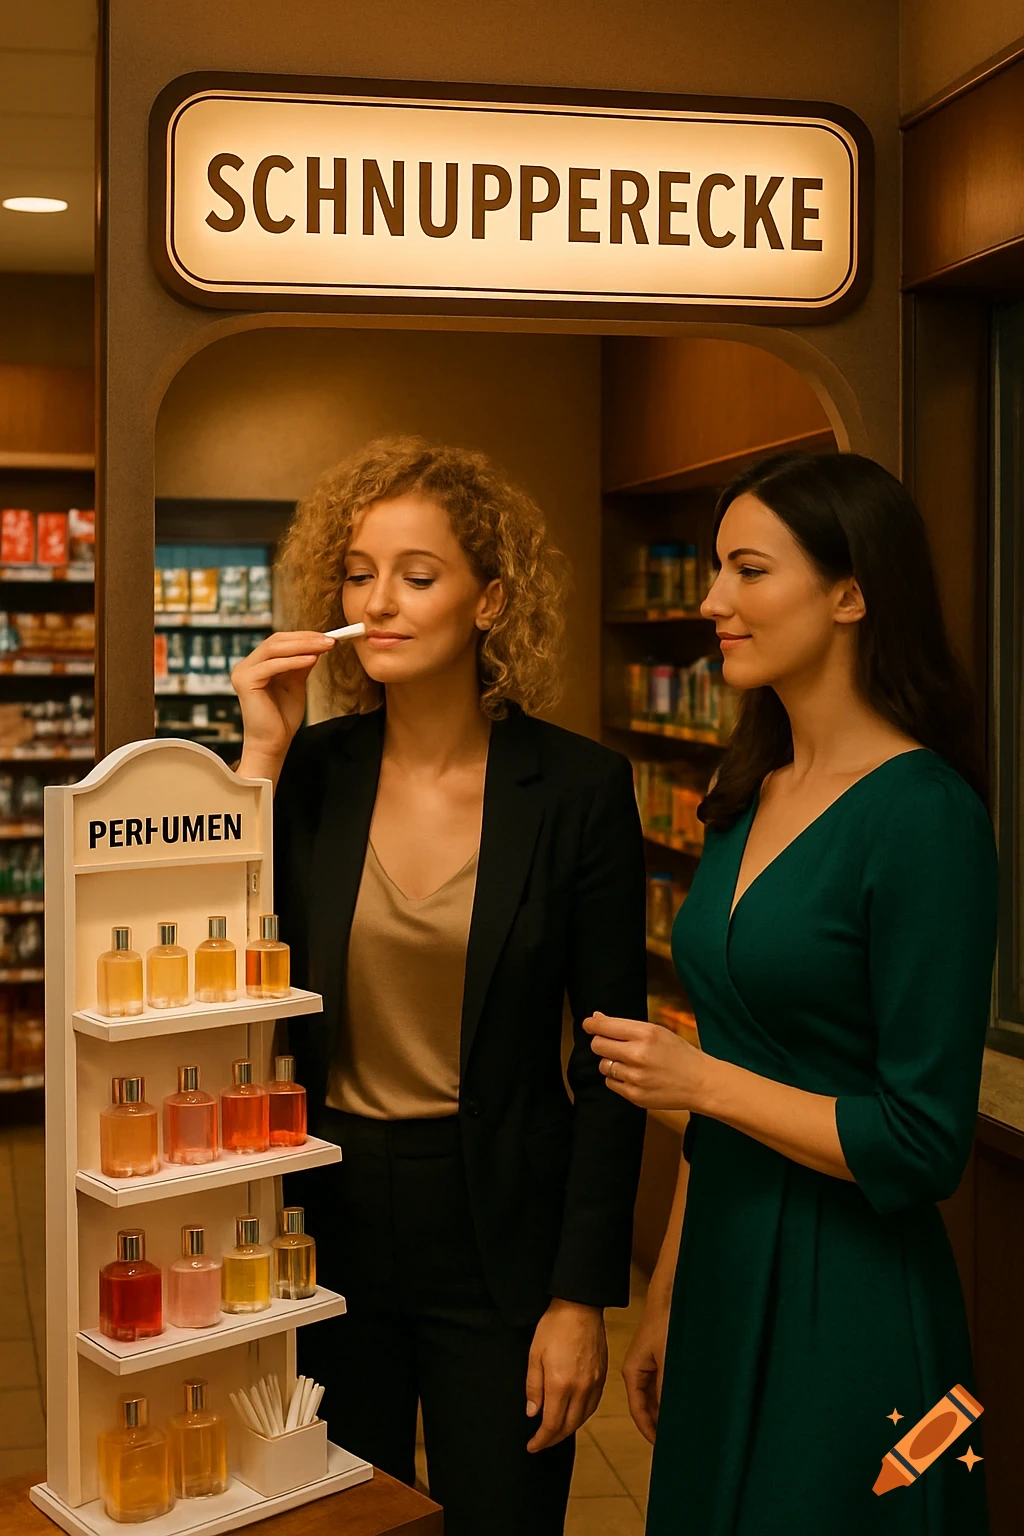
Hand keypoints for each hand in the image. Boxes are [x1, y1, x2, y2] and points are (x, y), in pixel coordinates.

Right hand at [233, 630, 334, 771]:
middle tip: (329, 640)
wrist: (273, 743)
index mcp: (256, 664)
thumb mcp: (296, 683)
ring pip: (274, 649)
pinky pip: (272, 665)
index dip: (303, 636)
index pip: (279, 641)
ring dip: (302, 646)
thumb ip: (301, 663)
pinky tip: (312, 660)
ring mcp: (242, 672)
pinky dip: (293, 661)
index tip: (327, 637)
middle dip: (305, 639)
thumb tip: (316, 644)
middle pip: (276, 641)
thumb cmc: (283, 717)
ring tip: (324, 646)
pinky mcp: (245, 682)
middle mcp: (246, 666)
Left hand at [525, 1299, 606, 1451]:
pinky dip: (581, 1416)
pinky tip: (573, 1414)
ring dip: (568, 1429)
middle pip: (569, 1427)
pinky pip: (593, 1405)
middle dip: (553, 1439)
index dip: (541, 1440)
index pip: (552, 1425)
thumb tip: (533, 1414)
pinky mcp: (602, 1376)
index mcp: (561, 1385)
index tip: (531, 1446)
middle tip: (540, 1442)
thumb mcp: (534, 1355)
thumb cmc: (554, 1326)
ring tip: (554, 1431)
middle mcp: (581, 1388)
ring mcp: (594, 1383)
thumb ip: (533, 1387)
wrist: (579, 1306)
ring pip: (582, 1418)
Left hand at [584, 1013, 709, 1112]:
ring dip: (611, 1062)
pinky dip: (618, 1079)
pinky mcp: (634, 1096)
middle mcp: (638, 1055)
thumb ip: (625, 1025)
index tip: (588, 1024)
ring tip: (629, 1062)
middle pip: (598, 1045)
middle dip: (600, 1042)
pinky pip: (611, 1083)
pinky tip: (634, 1076)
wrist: (700, 1083)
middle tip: (611, 1043)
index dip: (591, 1024)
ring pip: (603, 1066)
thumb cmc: (679, 1054)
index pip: (604, 1026)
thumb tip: (596, 1018)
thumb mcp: (657, 1031)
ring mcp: (635, 1078)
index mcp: (645, 1034)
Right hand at [622, 1296, 669, 1443]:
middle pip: (645, 1407)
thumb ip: (665, 1389)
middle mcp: (637, 1373)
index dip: (649, 1431)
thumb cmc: (666, 1325)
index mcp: (632, 1373)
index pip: (638, 1411)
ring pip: (654, 1398)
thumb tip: (668, 1417)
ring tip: (680, 1429)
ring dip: (664, 1413)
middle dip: (658, 1425)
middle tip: (675, 1443)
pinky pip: (661, 1388)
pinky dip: (669, 1399)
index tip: (662, 1448)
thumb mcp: (667, 1361)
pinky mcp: (657, 1361)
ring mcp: (647, 1367)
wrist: (669, 1297)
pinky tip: (682, 1407)